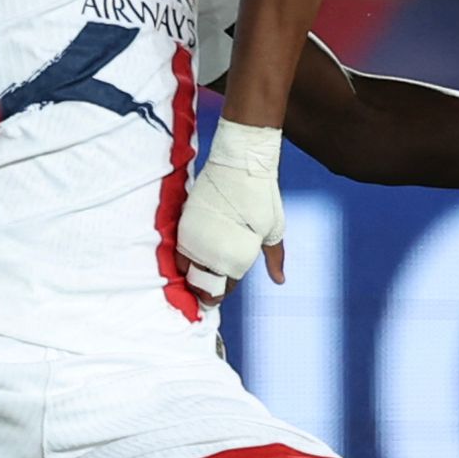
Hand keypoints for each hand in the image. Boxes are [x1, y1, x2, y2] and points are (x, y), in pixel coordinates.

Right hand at [175, 119, 287, 296]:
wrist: (241, 162)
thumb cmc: (262, 196)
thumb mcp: (274, 229)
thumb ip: (274, 257)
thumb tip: (280, 280)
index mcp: (235, 255)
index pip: (222, 287)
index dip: (221, 294)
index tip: (221, 295)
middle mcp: (211, 250)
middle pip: (200, 282)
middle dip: (204, 290)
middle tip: (207, 293)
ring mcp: (195, 235)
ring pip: (185, 268)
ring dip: (191, 275)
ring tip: (197, 277)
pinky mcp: (184, 220)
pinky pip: (178, 249)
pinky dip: (183, 258)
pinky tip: (189, 260)